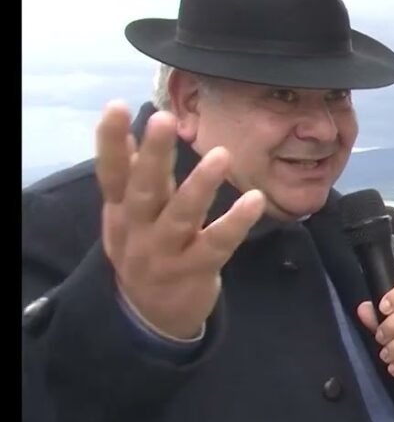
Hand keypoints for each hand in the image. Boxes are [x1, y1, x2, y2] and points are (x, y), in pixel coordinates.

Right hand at [96, 102, 264, 338]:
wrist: (154, 316)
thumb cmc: (147, 250)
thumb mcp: (130, 217)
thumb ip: (133, 179)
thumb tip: (133, 135)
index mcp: (120, 211)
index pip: (112, 172)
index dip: (111, 141)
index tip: (115, 105)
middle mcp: (137, 231)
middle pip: (143, 190)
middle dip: (153, 155)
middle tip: (164, 119)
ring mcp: (164, 253)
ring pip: (181, 217)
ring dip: (200, 186)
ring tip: (220, 156)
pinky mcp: (194, 271)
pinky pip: (218, 244)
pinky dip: (236, 223)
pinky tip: (255, 200)